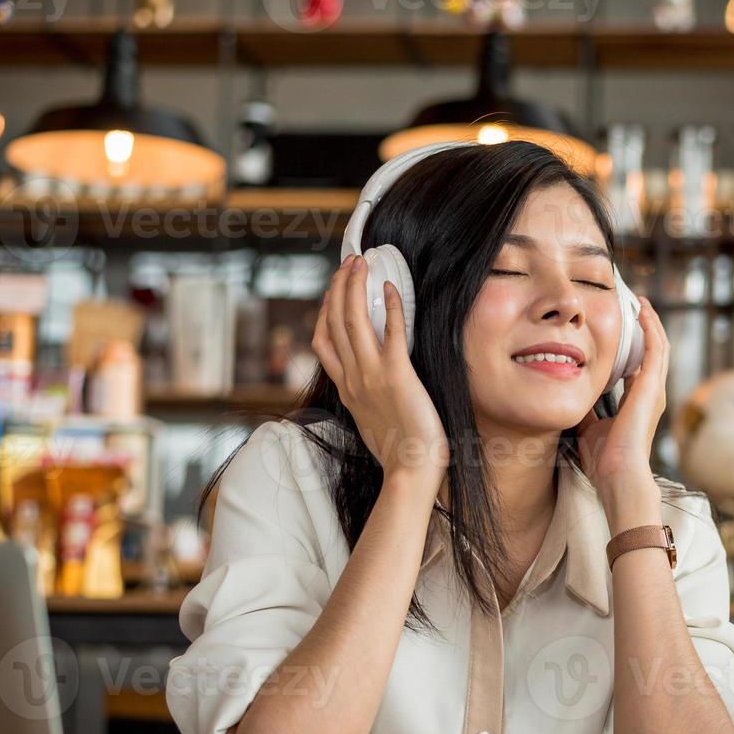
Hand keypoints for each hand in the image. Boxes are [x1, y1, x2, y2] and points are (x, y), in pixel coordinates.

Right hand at [312, 255, 446, 488]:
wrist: (410, 471)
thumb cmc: (399, 451)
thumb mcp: (370, 420)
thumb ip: (366, 397)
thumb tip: (372, 385)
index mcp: (345, 388)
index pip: (323, 342)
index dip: (325, 311)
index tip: (333, 292)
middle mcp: (353, 378)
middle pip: (334, 322)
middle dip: (338, 287)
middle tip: (348, 263)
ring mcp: (371, 376)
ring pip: (353, 320)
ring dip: (355, 287)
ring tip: (361, 264)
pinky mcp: (397, 376)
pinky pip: (391, 332)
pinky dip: (391, 307)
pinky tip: (392, 288)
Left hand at [576, 297, 667, 517]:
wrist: (617, 473)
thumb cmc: (604, 459)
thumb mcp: (590, 427)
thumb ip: (588, 410)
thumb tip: (572, 397)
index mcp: (638, 402)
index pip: (641, 366)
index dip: (635, 345)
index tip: (623, 328)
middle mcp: (651, 393)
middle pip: (654, 351)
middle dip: (646, 327)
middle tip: (635, 305)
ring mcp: (654, 390)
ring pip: (660, 346)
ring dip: (651, 322)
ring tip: (640, 302)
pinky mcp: (651, 387)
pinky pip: (656, 349)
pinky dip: (651, 328)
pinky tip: (641, 312)